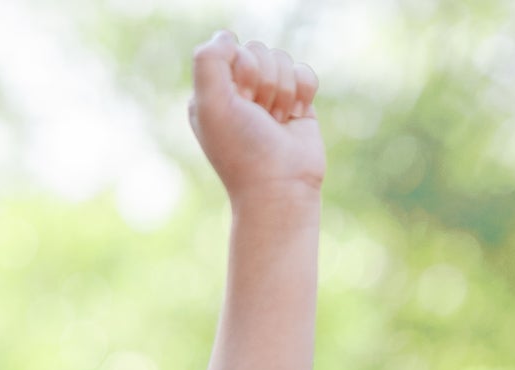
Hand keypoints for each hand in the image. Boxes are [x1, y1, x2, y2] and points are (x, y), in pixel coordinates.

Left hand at [188, 30, 322, 201]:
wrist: (280, 187)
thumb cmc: (243, 150)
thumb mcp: (212, 105)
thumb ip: (209, 61)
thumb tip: (227, 37)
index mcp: (212, 91)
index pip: (230, 47)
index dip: (242, 71)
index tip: (241, 104)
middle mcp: (238, 92)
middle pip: (258, 50)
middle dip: (263, 82)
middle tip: (258, 116)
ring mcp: (268, 96)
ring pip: (282, 59)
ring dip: (282, 92)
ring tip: (274, 123)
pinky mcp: (296, 102)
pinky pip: (305, 72)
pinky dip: (303, 93)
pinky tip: (293, 117)